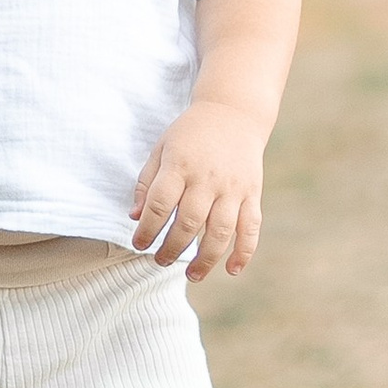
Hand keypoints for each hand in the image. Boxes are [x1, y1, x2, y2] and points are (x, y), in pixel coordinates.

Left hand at [131, 100, 266, 280]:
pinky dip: (243, 252)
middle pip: (188, 223)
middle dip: (171, 248)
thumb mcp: (162, 148)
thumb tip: (135, 218)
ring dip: (205, 259)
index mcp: (179, 165)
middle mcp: (207, 178)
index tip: (139, 244)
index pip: (159, 204)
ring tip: (191, 275)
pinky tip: (231, 270)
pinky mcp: (252, 193)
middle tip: (160, 261)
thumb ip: (147, 183)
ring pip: (220, 231)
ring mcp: (232, 188)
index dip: (147, 230)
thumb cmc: (191, 134)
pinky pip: (251, 227)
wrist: (233, 112)